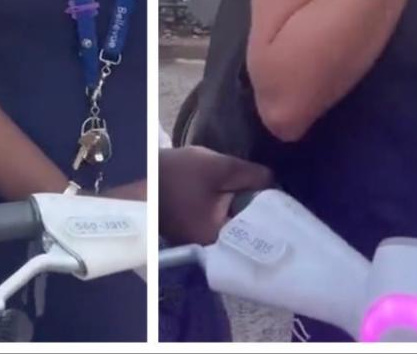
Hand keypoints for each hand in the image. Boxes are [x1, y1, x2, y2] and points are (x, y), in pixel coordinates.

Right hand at [159, 147, 273, 245]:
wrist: (139, 177)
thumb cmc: (178, 174)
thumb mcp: (220, 167)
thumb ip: (252, 175)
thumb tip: (276, 182)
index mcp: (219, 239)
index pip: (258, 226)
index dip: (270, 206)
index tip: (276, 190)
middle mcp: (211, 248)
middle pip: (246, 226)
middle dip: (254, 205)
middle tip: (263, 184)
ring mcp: (199, 242)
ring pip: (232, 222)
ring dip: (239, 206)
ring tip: (247, 186)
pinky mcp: (191, 232)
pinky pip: (218, 221)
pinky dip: (224, 209)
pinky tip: (227, 193)